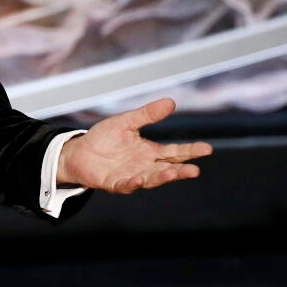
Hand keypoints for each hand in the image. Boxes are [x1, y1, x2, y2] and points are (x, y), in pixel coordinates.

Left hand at [57, 98, 212, 193]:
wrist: (79, 151)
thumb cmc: (104, 138)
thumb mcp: (126, 122)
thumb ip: (147, 115)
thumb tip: (171, 102)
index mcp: (150, 152)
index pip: (174, 152)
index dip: (190, 151)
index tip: (206, 149)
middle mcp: (144, 166)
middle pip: (167, 169)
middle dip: (181, 170)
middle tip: (195, 170)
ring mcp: (131, 176)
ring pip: (151, 179)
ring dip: (162, 177)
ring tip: (174, 173)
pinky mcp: (114, 183)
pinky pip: (126, 185)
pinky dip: (133, 183)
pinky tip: (138, 179)